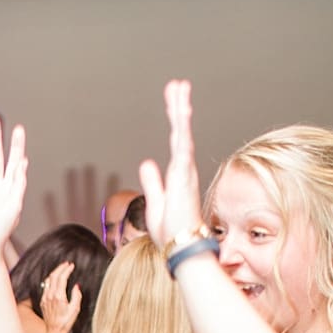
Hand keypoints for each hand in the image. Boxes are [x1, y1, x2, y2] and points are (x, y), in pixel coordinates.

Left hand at [40, 259, 81, 332]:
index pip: (62, 278)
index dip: (66, 270)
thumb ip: (76, 296)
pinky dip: (51, 279)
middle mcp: (50, 295)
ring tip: (61, 269)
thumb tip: (76, 286)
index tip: (71, 265)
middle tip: (67, 264)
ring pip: (48, 280)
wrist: (54, 331)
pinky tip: (55, 278)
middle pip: (54, 276)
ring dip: (55, 272)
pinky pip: (46, 286)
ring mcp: (45, 297)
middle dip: (60, 268)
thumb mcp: (75, 310)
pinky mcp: (43, 300)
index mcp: (59, 296)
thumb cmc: (66, 322)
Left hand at [137, 79, 201, 247]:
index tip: (175, 104)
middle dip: (179, 108)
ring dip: (181, 109)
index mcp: (177, 176)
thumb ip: (153, 182)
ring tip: (179, 87)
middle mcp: (184, 170)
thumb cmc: (172, 232)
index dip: (176, 122)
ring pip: (182, 133)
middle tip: (178, 85)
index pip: (176, 143)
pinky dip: (181, 125)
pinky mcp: (183, 174)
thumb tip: (147, 163)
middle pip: (181, 132)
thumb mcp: (156, 203)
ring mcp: (185, 171)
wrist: (180, 248)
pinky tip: (181, 109)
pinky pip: (181, 144)